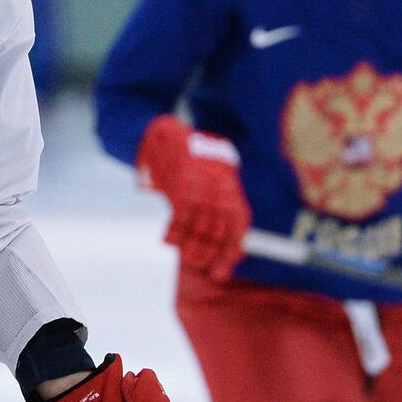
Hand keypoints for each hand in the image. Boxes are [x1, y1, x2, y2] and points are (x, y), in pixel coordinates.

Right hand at [136, 114, 250, 279]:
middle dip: (211, 251)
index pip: (238, 222)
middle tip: (200, 266)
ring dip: (192, 245)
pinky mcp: (181, 178)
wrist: (163, 131)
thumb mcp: (206, 177)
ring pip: (201, 222)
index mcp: (229, 184)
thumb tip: (212, 238)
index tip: (223, 270)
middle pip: (221, 226)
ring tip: (186, 259)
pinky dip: (175, 231)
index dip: (233, 249)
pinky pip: (181, 212)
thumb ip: (212, 204)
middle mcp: (219, 183)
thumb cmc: (186, 158)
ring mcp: (201, 181)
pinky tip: (168, 241)